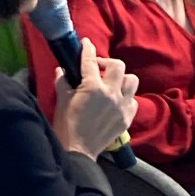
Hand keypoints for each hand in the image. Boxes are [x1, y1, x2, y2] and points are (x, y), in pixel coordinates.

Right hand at [53, 37, 138, 158]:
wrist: (78, 151)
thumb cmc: (66, 125)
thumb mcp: (62, 101)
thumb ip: (63, 82)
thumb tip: (61, 70)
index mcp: (93, 87)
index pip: (91, 61)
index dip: (88, 50)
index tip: (87, 44)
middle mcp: (111, 93)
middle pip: (118, 66)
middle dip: (108, 63)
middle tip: (98, 68)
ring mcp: (122, 106)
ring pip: (131, 81)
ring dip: (122, 78)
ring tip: (111, 83)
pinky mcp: (127, 118)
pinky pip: (133, 100)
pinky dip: (126, 97)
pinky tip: (117, 100)